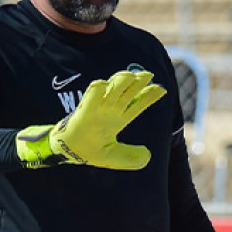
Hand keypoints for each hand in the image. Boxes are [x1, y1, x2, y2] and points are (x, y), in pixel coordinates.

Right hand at [16, 70, 165, 169]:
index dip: (149, 96)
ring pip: (112, 91)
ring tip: (130, 75)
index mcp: (120, 119)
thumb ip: (130, 157)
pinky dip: (96, 90)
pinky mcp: (84, 111)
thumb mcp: (115, 157)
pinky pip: (90, 97)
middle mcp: (111, 111)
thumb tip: (148, 156)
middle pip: (127, 93)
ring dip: (120, 82)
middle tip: (148, 75)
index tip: (161, 90)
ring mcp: (98, 109)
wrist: (70, 153)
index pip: (138, 104)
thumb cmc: (91, 151)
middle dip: (138, 83)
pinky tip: (103, 84)